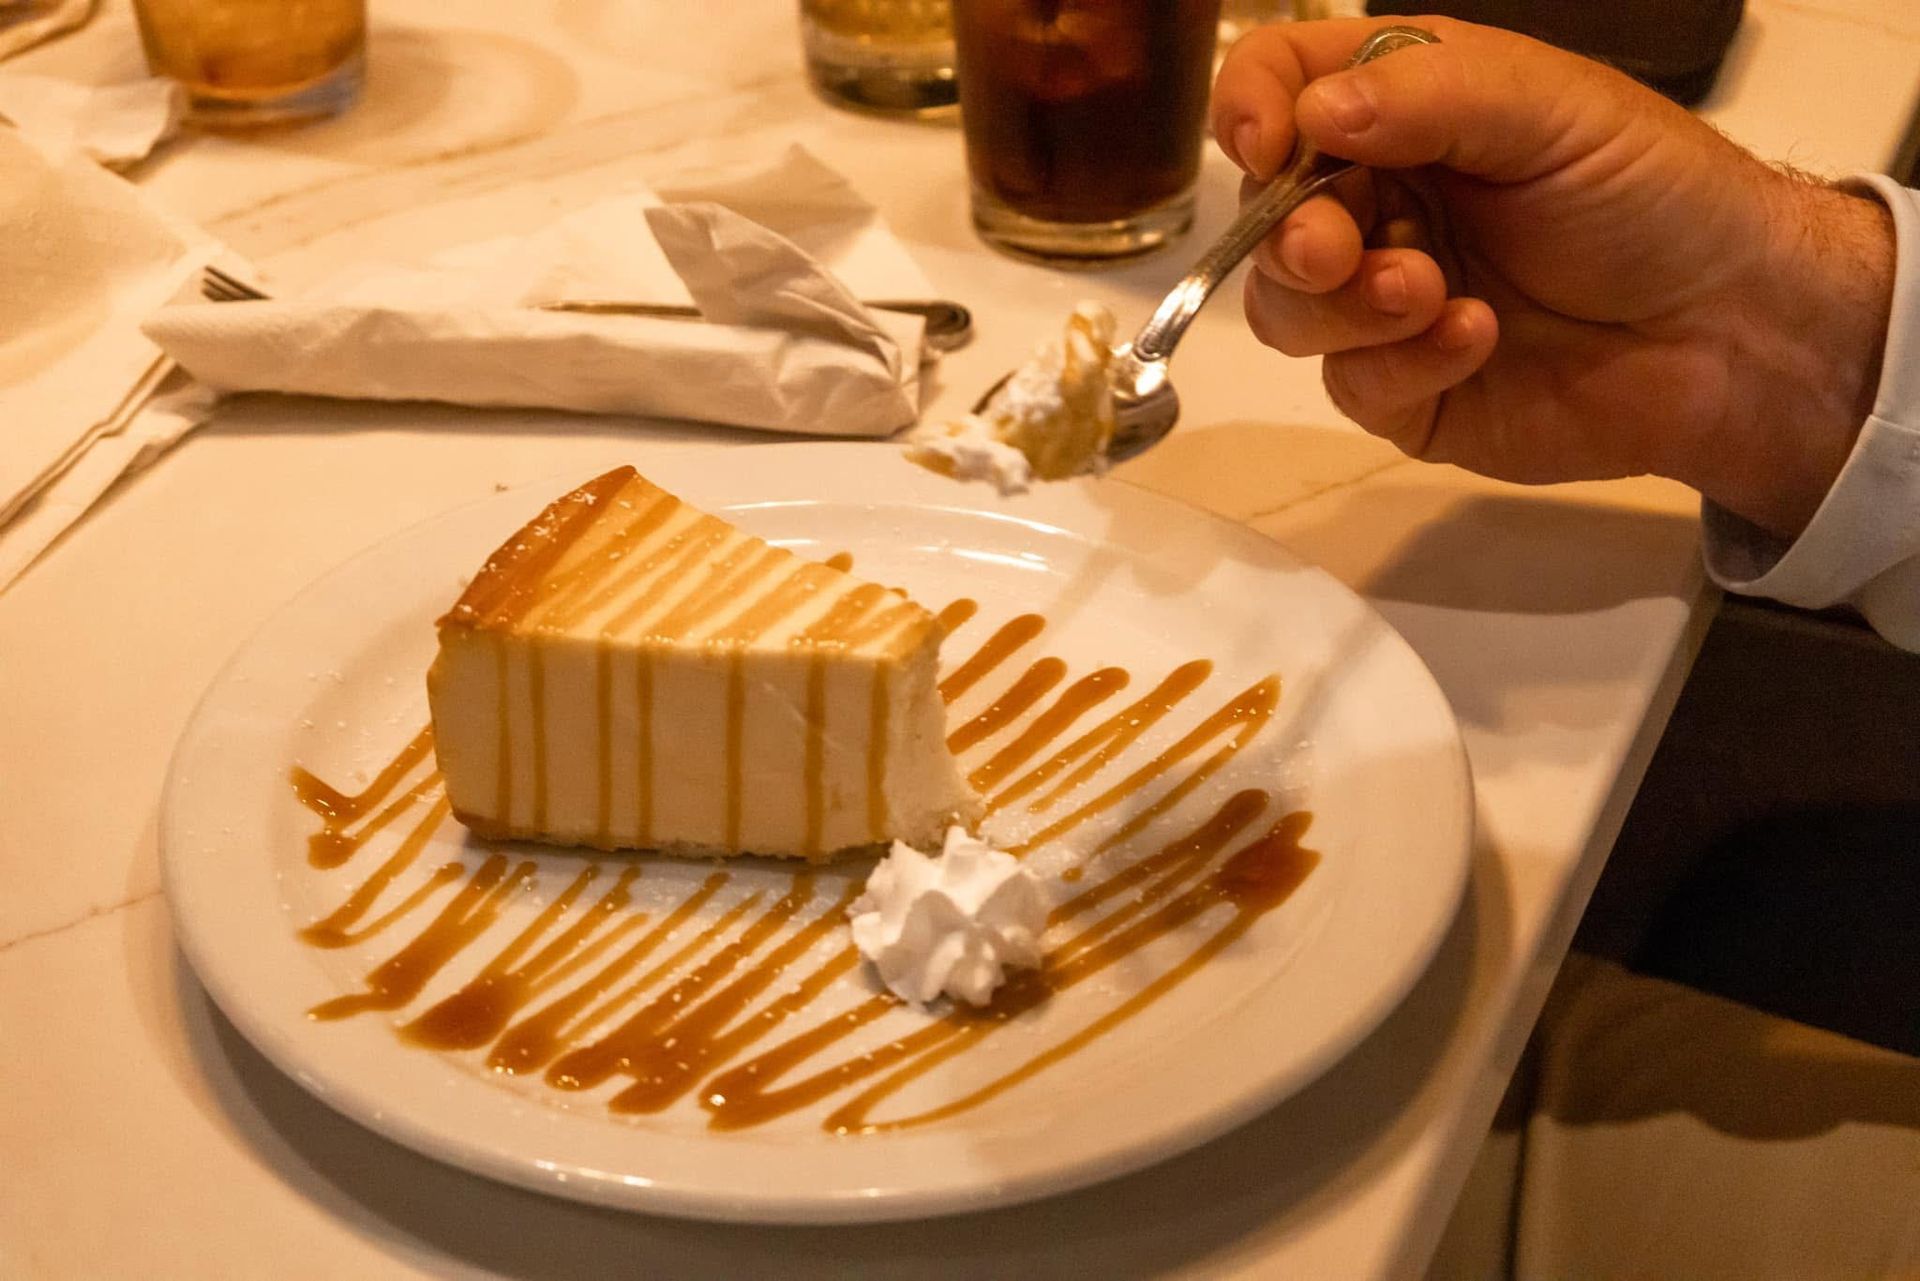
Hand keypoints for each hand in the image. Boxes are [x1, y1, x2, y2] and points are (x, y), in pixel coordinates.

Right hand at [1212, 17, 1894, 536]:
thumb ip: (1429, 93)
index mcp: (1405, 110)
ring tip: (1425, 294)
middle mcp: (1380, 200)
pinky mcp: (1404, 393)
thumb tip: (1307, 115)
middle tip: (1334, 248)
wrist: (1730, 331)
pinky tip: (1477, 338)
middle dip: (1292, 231)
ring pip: (1285, 307)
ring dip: (1342, 303)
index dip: (1250, 107)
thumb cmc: (1653, 195)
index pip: (1282, 84)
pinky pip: (1350, 383)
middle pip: (1264, 213)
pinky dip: (1404, 362)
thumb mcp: (1552, 108)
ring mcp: (1382, 303)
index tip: (1268, 146)